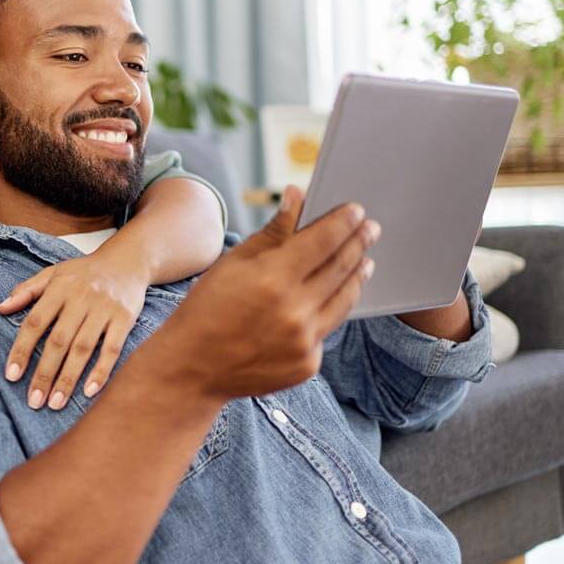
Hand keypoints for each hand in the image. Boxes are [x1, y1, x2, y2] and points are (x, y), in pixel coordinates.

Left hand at [0, 255, 147, 409]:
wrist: (128, 260)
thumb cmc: (85, 272)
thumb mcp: (54, 273)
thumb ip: (27, 290)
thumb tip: (0, 308)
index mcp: (59, 287)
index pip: (35, 322)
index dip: (22, 350)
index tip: (12, 376)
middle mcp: (81, 298)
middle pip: (58, 341)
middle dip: (44, 373)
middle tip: (34, 401)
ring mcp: (104, 308)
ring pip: (83, 349)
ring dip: (68, 378)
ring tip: (55, 403)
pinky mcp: (125, 318)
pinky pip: (112, 348)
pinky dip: (101, 371)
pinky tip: (89, 392)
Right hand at [170, 194, 380, 400]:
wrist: (193, 367)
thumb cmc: (207, 308)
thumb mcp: (233, 263)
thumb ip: (273, 231)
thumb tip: (297, 196)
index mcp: (273, 278)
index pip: (323, 240)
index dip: (343, 222)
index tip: (356, 210)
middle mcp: (294, 310)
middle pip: (341, 267)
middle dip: (358, 243)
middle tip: (370, 229)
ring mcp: (304, 341)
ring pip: (345, 300)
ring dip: (357, 275)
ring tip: (364, 260)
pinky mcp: (308, 364)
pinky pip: (327, 330)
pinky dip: (330, 310)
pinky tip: (331, 297)